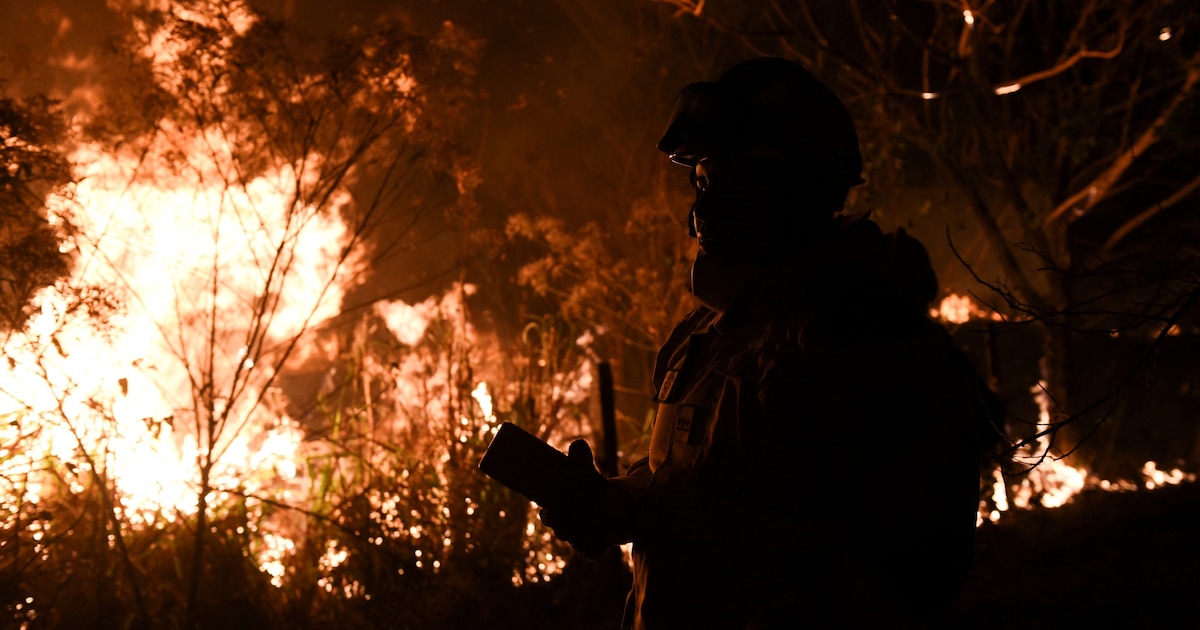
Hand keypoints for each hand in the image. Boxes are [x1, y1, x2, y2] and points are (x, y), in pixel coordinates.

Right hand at [539, 439, 631, 556]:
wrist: (612, 508)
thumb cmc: (592, 490)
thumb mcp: (587, 473)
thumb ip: (582, 460)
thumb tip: (578, 443)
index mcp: (557, 510)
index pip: (547, 515)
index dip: (548, 513)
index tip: (550, 508)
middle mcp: (564, 527)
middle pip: (559, 530)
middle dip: (562, 524)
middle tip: (570, 515)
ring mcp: (578, 539)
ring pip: (574, 541)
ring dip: (579, 535)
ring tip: (589, 526)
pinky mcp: (593, 549)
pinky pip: (590, 553)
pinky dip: (593, 550)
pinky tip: (600, 544)